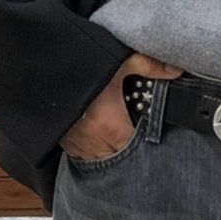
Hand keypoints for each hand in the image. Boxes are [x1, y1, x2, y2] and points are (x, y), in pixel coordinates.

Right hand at [60, 52, 182, 160]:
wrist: (45, 70)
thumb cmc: (81, 68)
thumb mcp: (118, 62)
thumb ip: (149, 66)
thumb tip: (175, 70)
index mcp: (111, 125)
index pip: (135, 146)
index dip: (141, 139)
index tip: (142, 130)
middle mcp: (94, 139)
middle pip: (119, 154)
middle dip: (126, 145)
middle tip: (129, 129)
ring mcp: (77, 143)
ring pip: (100, 157)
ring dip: (108, 148)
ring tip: (113, 133)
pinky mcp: (63, 142)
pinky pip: (82, 154)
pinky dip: (90, 148)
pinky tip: (95, 135)